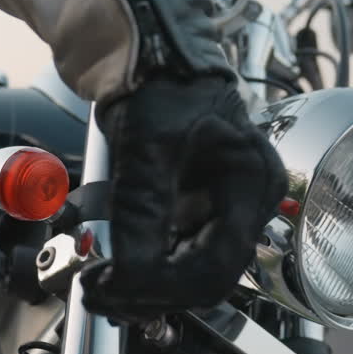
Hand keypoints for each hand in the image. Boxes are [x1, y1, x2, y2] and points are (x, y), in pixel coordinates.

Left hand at [82, 74, 286, 321]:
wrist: (153, 60)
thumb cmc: (163, 85)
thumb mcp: (149, 144)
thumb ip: (142, 209)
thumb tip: (129, 274)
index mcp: (252, 182)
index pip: (217, 263)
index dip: (162, 286)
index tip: (113, 287)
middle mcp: (249, 201)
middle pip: (208, 276)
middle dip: (151, 293)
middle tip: (100, 293)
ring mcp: (226, 209)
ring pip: (192, 273)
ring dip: (145, 288)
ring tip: (100, 285)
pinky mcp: (202, 212)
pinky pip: (178, 255)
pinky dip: (145, 269)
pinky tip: (114, 270)